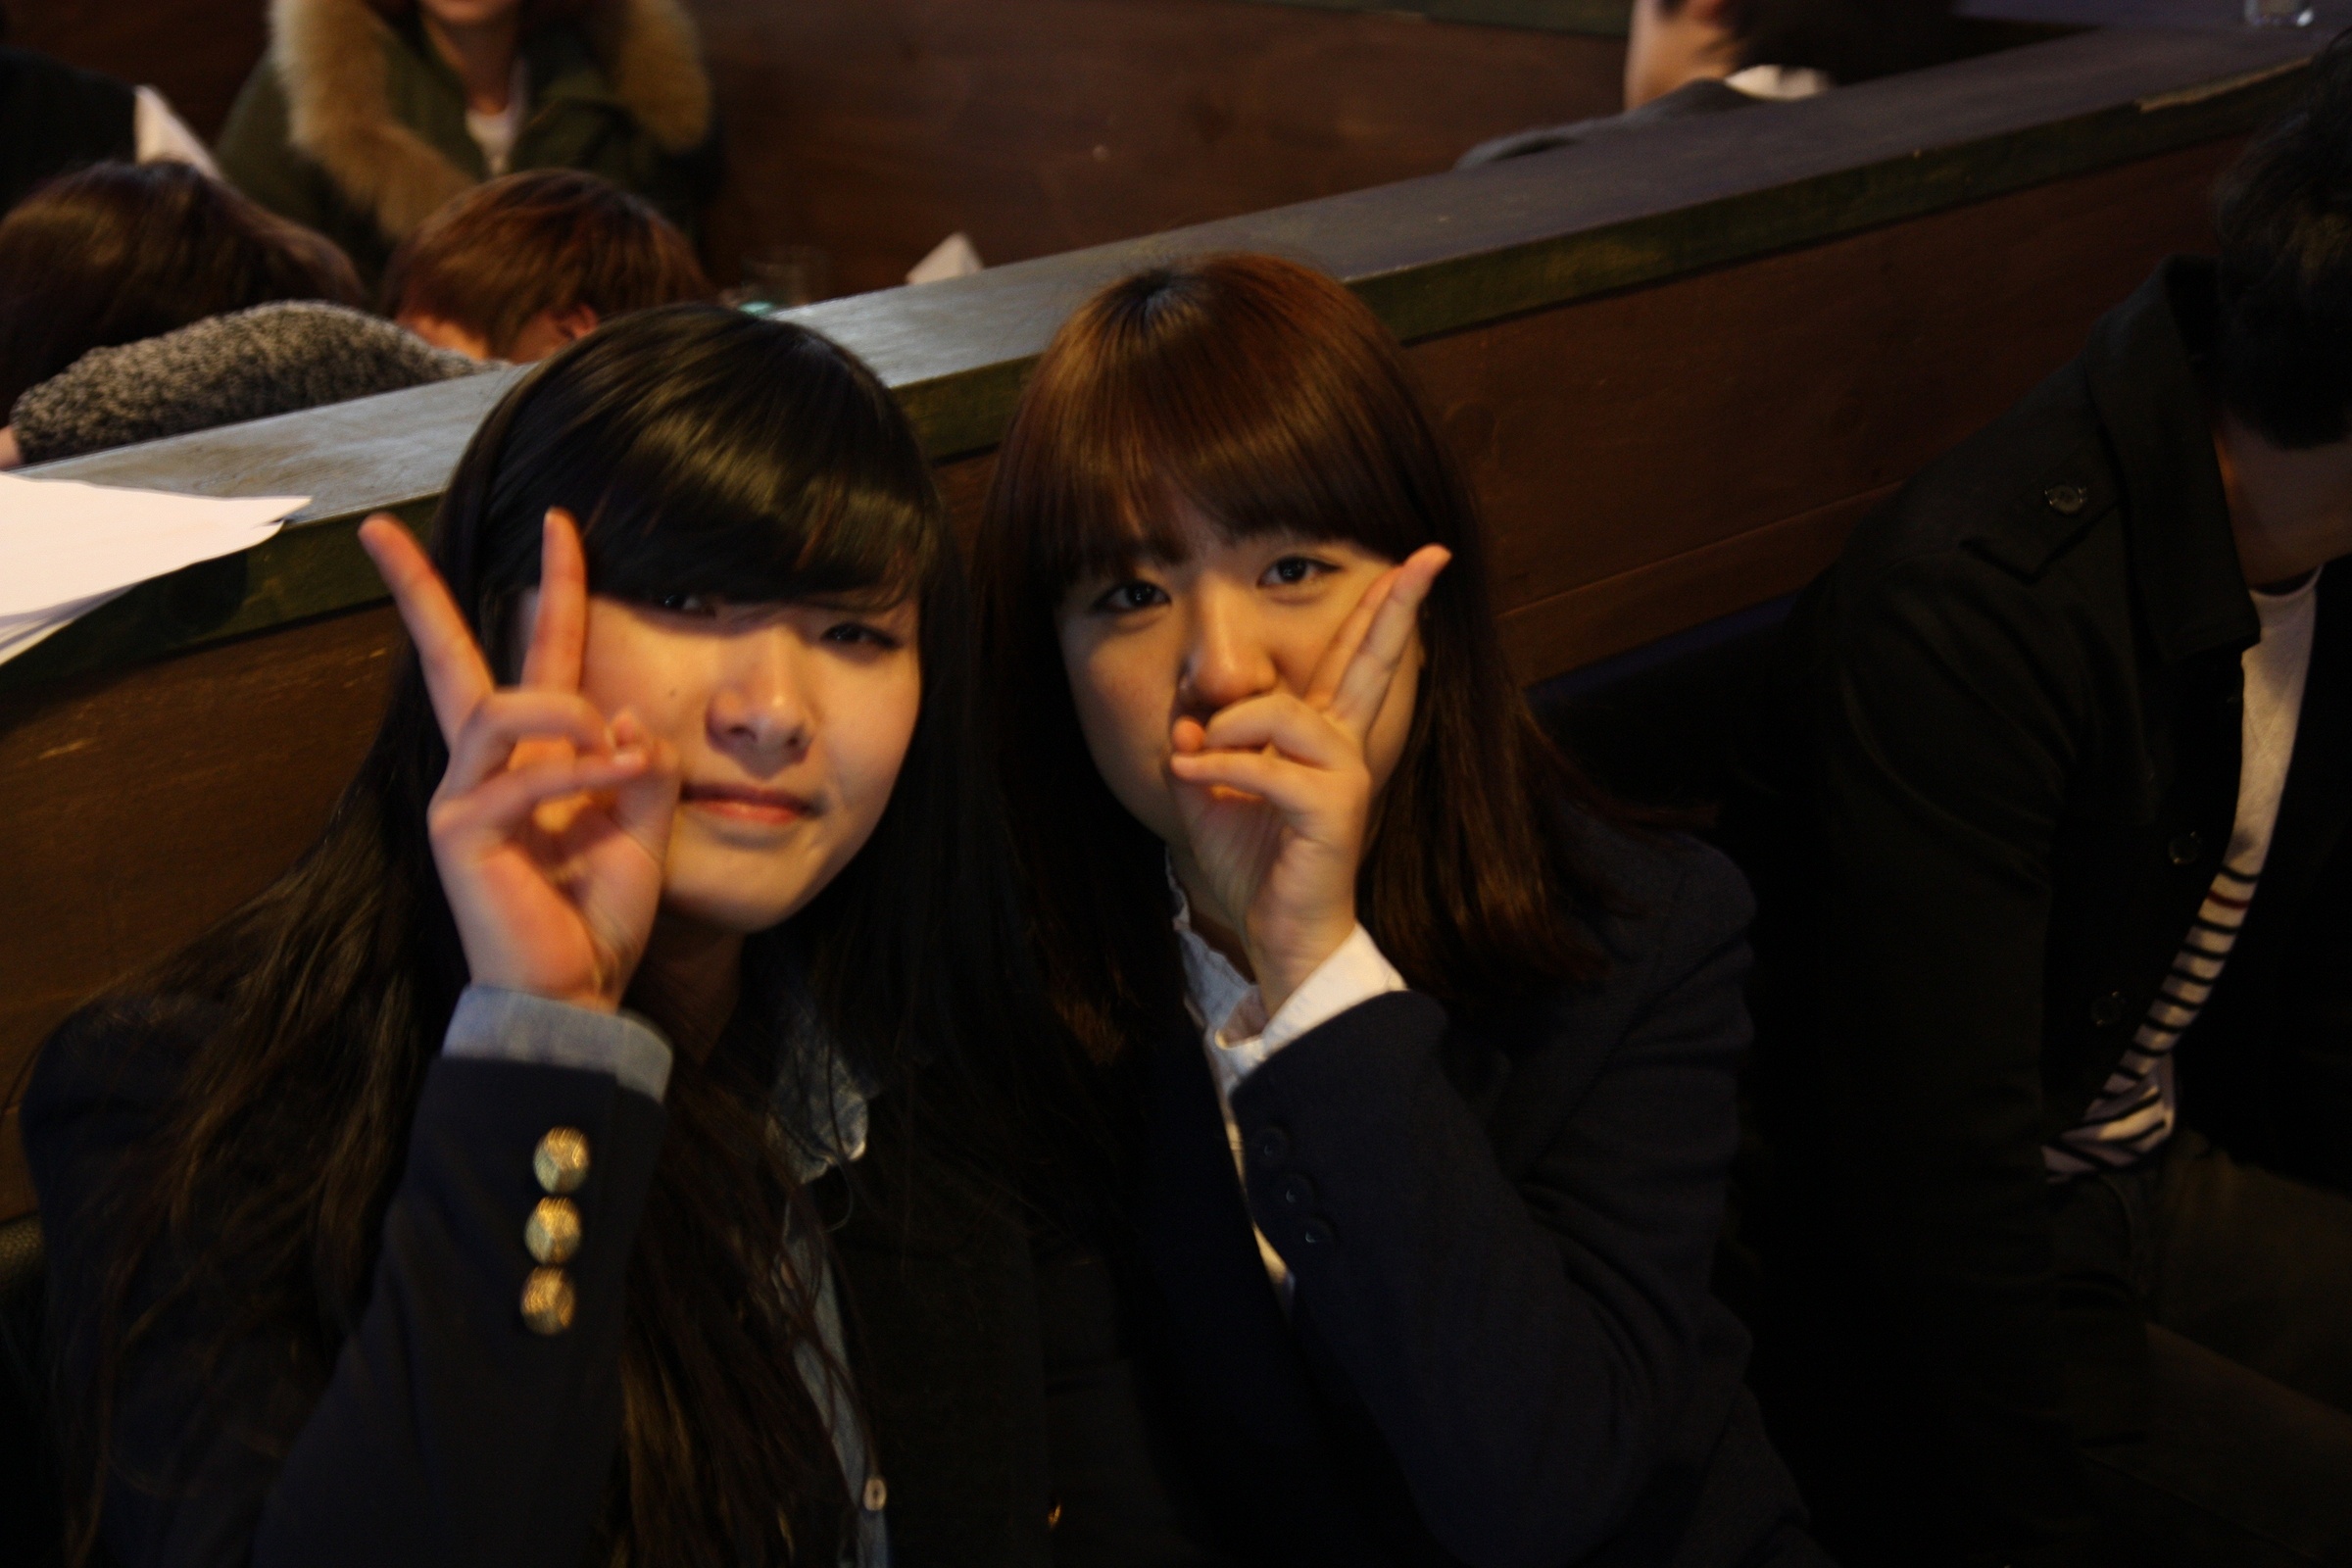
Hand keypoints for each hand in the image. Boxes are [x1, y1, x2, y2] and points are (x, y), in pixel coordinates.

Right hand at [359, 509, 680, 1011]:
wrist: (575, 994)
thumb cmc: (598, 913)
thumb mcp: (643, 825)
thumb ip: (639, 765)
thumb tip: (625, 718)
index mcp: (535, 755)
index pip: (537, 654)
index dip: (554, 586)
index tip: (559, 521)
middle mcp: (488, 766)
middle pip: (444, 658)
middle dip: (415, 590)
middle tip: (378, 529)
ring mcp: (465, 797)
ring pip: (498, 707)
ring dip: (566, 712)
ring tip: (612, 748)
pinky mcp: (462, 833)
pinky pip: (524, 776)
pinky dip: (581, 774)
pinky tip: (612, 781)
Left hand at [1166, 545, 1449, 1012]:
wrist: (1276, 935)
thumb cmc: (1253, 865)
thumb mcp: (1206, 791)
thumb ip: (1197, 741)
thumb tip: (1187, 707)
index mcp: (1321, 737)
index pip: (1349, 662)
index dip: (1380, 612)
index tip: (1414, 562)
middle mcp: (1342, 747)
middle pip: (1370, 662)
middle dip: (1397, 607)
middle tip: (1431, 557)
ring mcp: (1344, 775)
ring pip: (1282, 713)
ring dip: (1228, 730)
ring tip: (1199, 759)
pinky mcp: (1334, 807)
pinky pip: (1265, 767)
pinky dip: (1219, 768)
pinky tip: (1194, 777)